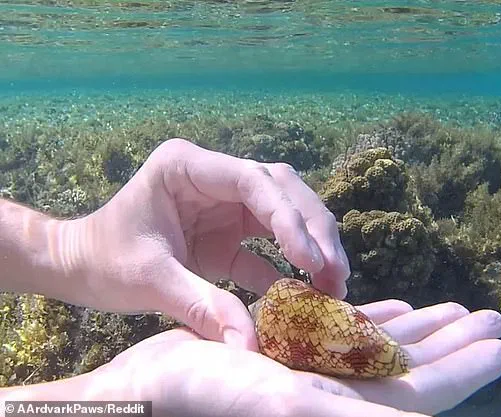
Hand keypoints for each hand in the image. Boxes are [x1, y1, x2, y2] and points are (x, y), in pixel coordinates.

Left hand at [70, 139, 349, 348]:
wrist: (81, 266)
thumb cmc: (104, 260)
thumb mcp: (150, 280)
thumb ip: (201, 306)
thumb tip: (248, 345)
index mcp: (188, 167)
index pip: (254, 180)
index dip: (289, 217)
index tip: (312, 259)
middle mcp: (213, 177)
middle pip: (281, 191)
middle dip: (313, 229)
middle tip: (337, 271)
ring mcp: (224, 203)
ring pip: (284, 213)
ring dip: (311, 246)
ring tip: (333, 282)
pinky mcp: (228, 232)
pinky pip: (267, 247)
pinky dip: (288, 269)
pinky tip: (306, 294)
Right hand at [88, 300, 500, 416]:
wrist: (147, 390)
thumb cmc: (202, 398)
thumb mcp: (288, 405)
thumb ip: (360, 416)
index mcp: (340, 414)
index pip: (419, 394)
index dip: (464, 371)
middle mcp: (334, 400)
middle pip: (410, 371)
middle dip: (454, 344)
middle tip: (496, 318)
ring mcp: (315, 376)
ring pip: (382, 349)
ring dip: (423, 328)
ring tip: (461, 308)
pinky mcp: (292, 356)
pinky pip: (344, 336)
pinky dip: (373, 319)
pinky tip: (398, 306)